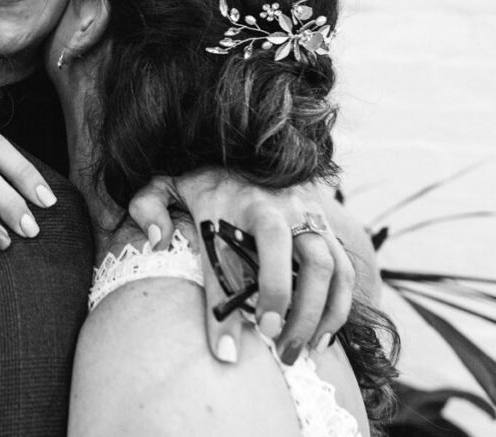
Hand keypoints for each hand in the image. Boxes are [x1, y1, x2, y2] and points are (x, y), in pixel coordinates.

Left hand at [129, 171, 353, 364]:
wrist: (249, 144)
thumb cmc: (205, 177)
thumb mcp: (169, 183)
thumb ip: (149, 205)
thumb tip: (156, 240)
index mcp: (239, 201)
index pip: (236, 259)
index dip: (229, 308)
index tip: (228, 351)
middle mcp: (283, 207)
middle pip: (305, 261)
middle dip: (297, 310)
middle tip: (277, 346)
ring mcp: (310, 216)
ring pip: (333, 268)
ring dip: (323, 314)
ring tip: (302, 350)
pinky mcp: (326, 225)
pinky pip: (345, 268)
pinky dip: (341, 304)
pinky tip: (322, 336)